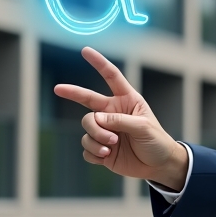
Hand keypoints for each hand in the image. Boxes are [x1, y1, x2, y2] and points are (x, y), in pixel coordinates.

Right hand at [53, 47, 189, 190]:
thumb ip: (120, 121)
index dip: (99, 63)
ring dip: (96, 136)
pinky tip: (106, 156)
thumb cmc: (156, 141)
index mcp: (127, 101)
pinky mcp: (100, 148)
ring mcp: (105, 130)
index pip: (112, 77)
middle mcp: (113, 113)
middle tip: (57, 89)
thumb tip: (96, 118)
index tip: (85, 51)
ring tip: (112, 146)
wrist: (158, 165)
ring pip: (87, 126)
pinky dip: (94, 152)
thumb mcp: (143, 127)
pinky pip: (86, 147)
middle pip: (88, 99)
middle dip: (72, 93)